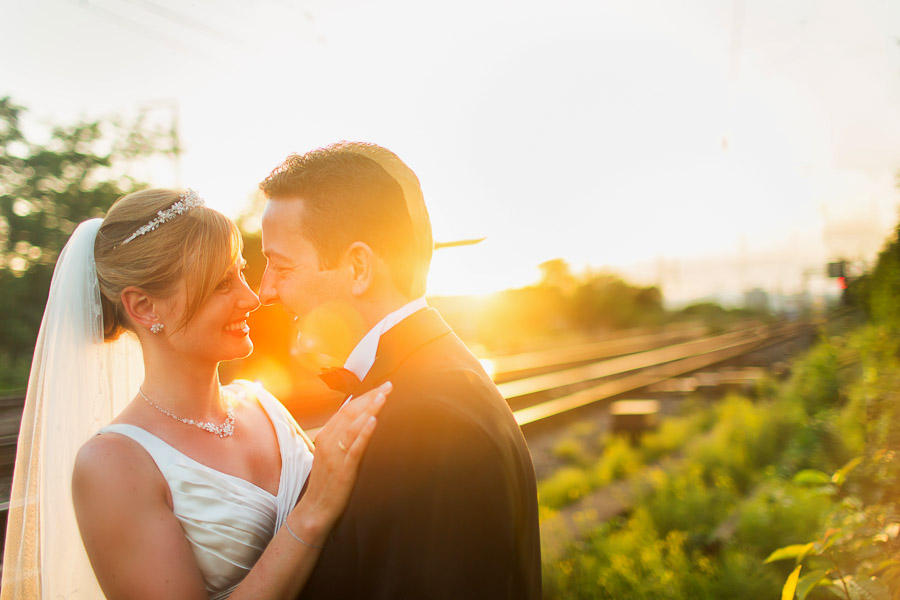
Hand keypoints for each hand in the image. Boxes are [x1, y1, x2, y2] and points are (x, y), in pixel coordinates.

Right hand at [289, 381, 390, 539]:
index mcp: (325, 436)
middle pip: (350, 413)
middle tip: (388, 386)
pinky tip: (373, 421)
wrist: (315, 510)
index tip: (380, 388)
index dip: (364, 397)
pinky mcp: (343, 469)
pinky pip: (354, 448)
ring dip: (369, 409)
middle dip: (370, 398)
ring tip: (383, 396)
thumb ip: (341, 439)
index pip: (346, 410)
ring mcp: (334, 455)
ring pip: (353, 426)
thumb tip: (360, 424)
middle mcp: (328, 442)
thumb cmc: (326, 483)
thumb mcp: (331, 456)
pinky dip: (364, 433)